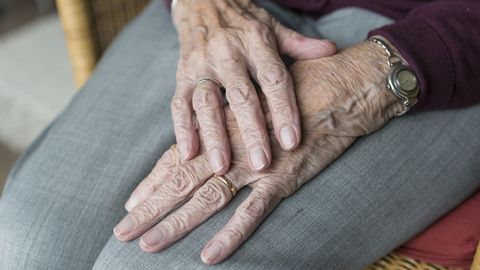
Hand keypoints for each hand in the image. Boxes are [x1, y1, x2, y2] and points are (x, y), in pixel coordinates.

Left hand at [115, 40, 402, 263]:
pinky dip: (231, 235)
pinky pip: (252, 213)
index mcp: (223, 126)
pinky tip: (209, 255)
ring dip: (176, 223)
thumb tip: (214, 138)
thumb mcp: (258, 101)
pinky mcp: (284, 179)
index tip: (131, 203)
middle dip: (150, 208)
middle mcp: (231, 146)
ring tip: (147, 244)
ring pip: (207, 199)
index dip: (153, 182)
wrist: (342, 87)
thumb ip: (234, 120)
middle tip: (123, 232)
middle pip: (182, 180)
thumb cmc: (298, 90)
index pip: (179, 157)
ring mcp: (256, 164)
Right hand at [170, 0, 335, 173]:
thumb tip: (331, 51)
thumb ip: (299, 44)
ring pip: (207, 102)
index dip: (283, 110)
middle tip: (261, 164)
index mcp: (256, 42)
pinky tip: (189, 153)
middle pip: (241, 95)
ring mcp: (201, 64)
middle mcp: (227, 53)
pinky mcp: (181, 74)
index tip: (292, 142)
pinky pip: (179, 103)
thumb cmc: (243, 21)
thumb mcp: (272, 27)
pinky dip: (182, 128)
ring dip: (214, 135)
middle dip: (251, 131)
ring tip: (222, 166)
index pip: (274, 78)